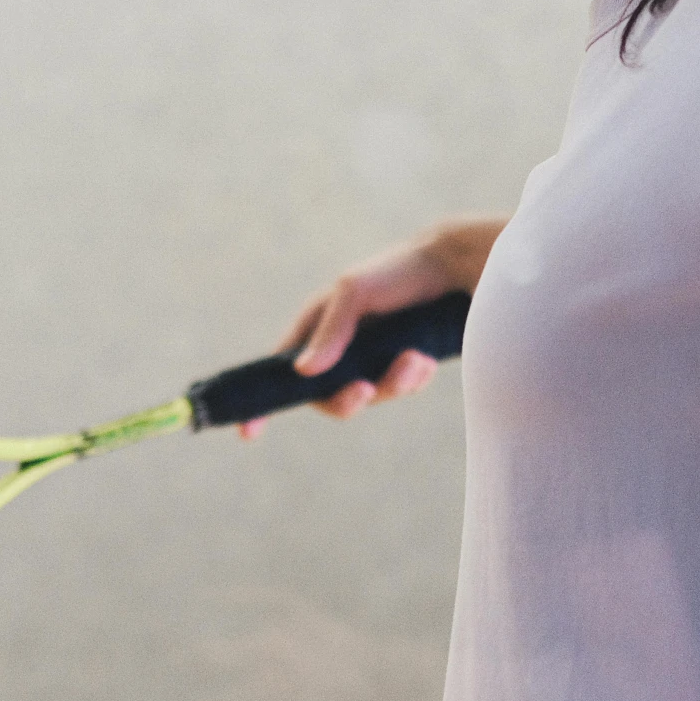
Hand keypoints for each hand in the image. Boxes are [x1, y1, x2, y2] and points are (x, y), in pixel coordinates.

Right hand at [238, 217, 503, 439]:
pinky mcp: (400, 365)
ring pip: (371, 396)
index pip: (281, 371)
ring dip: (393, 383)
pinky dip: (412, 377)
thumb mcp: (354, 293)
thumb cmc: (393, 272)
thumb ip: (331, 331)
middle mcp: (339, 348)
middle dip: (347, 400)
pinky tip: (425, 356)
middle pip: (328, 398)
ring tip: (415, 358)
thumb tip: (302, 373)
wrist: (450, 267)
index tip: (249, 433)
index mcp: (315, 328)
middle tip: (365, 388)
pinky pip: (400, 388)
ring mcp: (370, 359)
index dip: (264, 403)